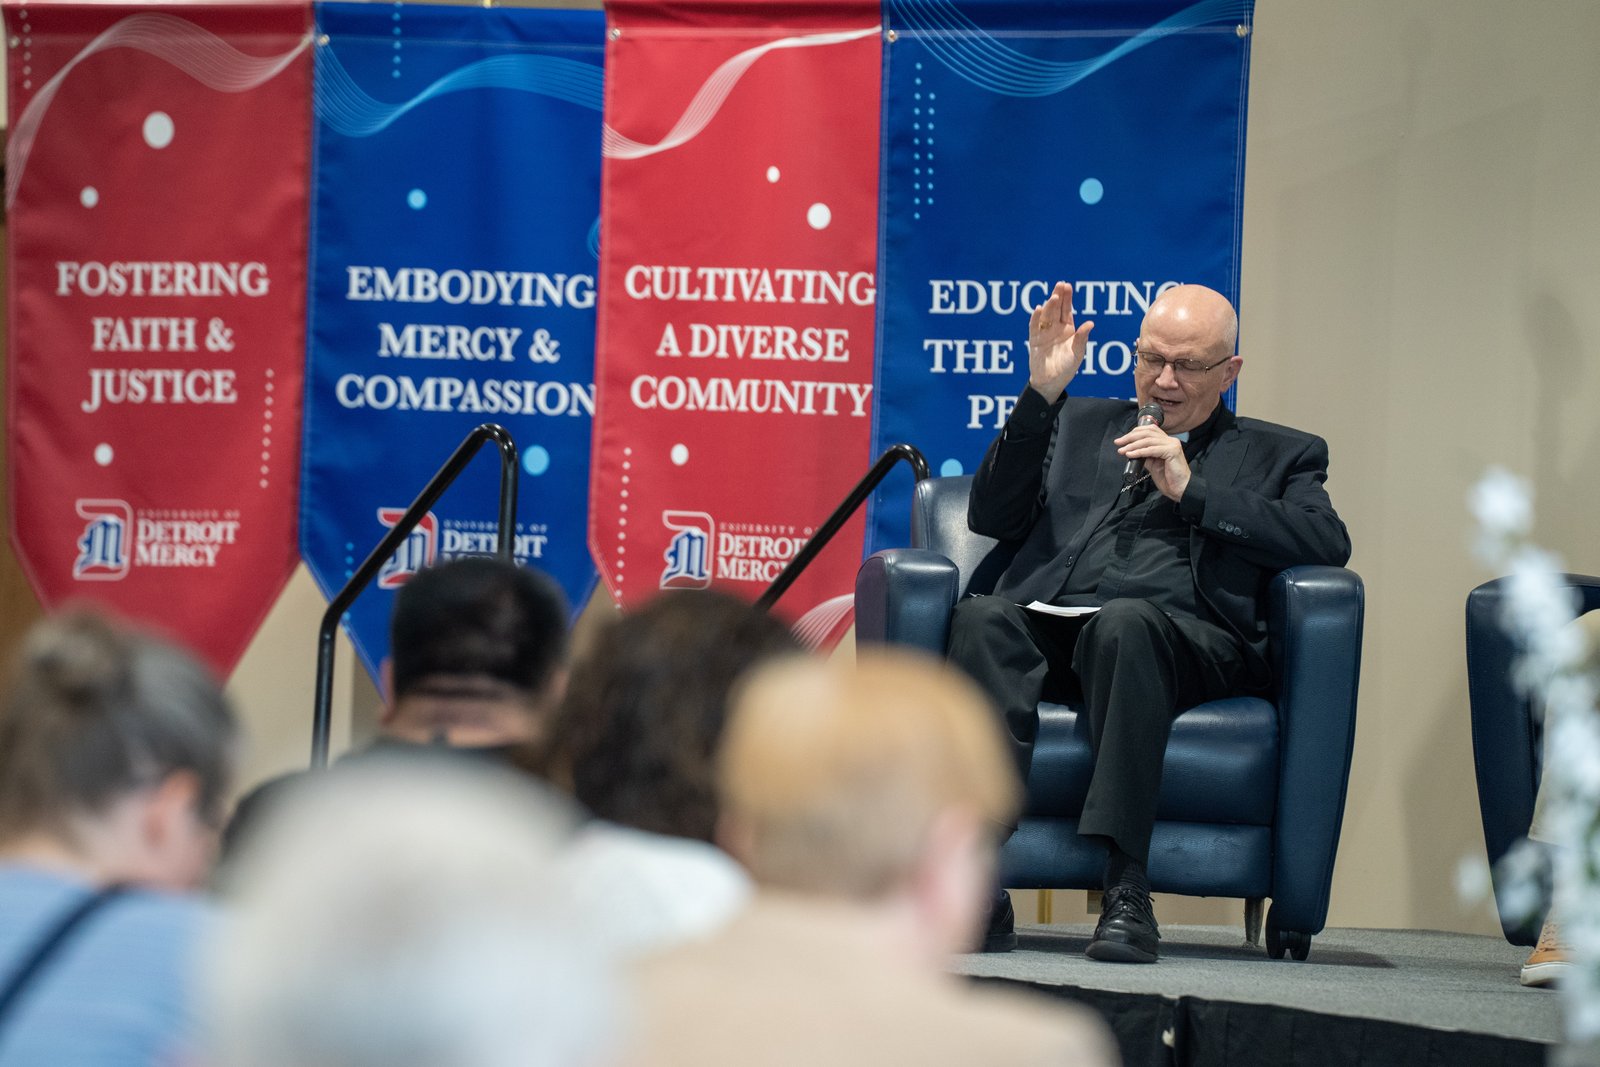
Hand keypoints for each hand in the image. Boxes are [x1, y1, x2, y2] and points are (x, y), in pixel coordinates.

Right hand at [1027, 281, 1092, 403]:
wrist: (1051, 382)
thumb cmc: (1067, 368)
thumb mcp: (1078, 353)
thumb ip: (1082, 339)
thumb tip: (1090, 323)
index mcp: (1068, 329)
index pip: (1067, 310)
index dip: (1067, 298)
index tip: (1067, 286)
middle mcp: (1055, 328)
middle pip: (1056, 309)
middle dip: (1058, 296)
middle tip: (1060, 284)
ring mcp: (1044, 333)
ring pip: (1046, 316)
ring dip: (1049, 306)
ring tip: (1053, 298)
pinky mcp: (1034, 340)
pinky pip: (1034, 327)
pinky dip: (1035, 318)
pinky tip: (1038, 310)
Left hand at [1115, 424, 1190, 500]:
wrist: (1180, 489)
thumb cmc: (1168, 478)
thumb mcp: (1153, 464)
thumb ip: (1145, 455)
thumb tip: (1132, 451)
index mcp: (1167, 441)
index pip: (1149, 429)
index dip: (1134, 432)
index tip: (1122, 440)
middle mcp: (1170, 440)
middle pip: (1147, 432)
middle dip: (1130, 437)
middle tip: (1118, 443)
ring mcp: (1172, 445)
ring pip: (1148, 440)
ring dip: (1132, 445)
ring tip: (1122, 450)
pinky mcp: (1172, 451)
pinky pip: (1152, 449)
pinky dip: (1139, 451)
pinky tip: (1130, 454)